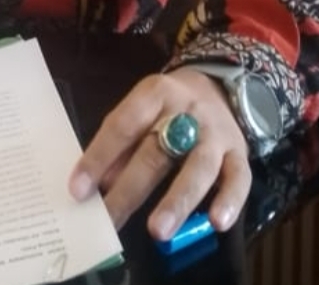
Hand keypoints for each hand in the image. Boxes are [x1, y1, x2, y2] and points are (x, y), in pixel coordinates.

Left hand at [69, 68, 251, 238]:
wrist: (218, 87)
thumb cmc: (167, 107)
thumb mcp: (141, 112)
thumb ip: (122, 146)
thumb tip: (99, 185)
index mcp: (154, 93)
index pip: (122, 125)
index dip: (99, 156)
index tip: (78, 189)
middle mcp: (186, 110)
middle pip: (157, 151)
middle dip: (130, 189)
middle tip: (110, 219)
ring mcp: (216, 132)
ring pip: (199, 166)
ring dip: (177, 200)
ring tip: (157, 230)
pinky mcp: (240, 151)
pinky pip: (239, 178)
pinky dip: (231, 201)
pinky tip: (217, 223)